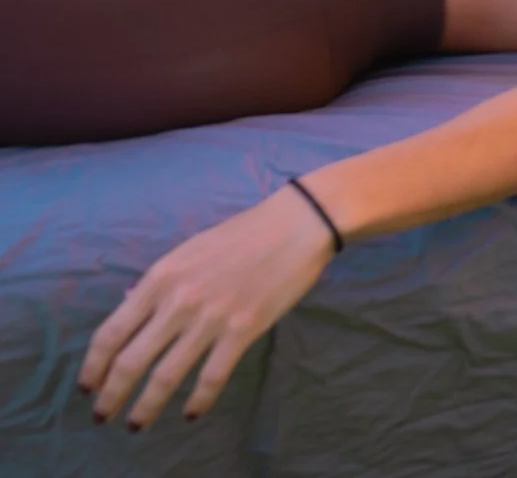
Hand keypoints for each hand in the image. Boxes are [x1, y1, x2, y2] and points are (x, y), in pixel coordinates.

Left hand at [80, 186, 336, 428]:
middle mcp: (178, 301)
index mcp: (159, 279)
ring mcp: (211, 317)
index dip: (93, 367)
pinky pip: (212, 376)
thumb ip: (159, 284)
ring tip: (136, 424)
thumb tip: (129, 309)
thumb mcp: (187, 252)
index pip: (111, 333)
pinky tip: (190, 413)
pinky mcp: (244, 329)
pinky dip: (198, 400)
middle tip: (104, 416)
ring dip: (146, 406)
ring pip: (166, 375)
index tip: (88, 387)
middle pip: (130, 361)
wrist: (296, 225)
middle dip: (111, 395)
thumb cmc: (241, 235)